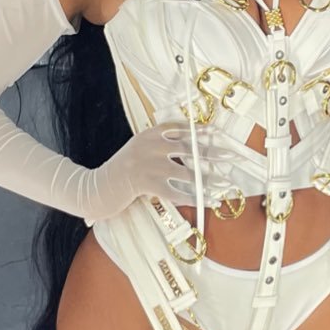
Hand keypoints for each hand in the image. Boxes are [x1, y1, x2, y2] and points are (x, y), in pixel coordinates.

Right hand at [76, 125, 244, 226]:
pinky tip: (207, 201)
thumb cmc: (121, 172)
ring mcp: (147, 164)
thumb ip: (158, 145)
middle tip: (233, 156)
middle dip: (214, 152)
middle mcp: (149, 145)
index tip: (220, 133)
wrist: (96, 188)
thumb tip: (187, 146)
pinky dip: (194, 198)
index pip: (180, 128)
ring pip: (186, 172)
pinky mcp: (144, 184)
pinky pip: (175, 191)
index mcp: (148, 134)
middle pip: (189, 147)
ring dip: (209, 180)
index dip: (201, 130)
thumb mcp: (138, 150)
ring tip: (225, 185)